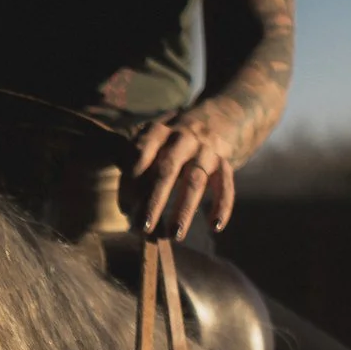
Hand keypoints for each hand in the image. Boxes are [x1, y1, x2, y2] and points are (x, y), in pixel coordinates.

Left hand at [130, 116, 238, 235]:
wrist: (220, 114)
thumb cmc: (173, 138)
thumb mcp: (151, 137)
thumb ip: (133, 163)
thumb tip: (126, 209)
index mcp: (158, 132)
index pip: (140, 155)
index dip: (131, 183)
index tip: (125, 210)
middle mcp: (182, 138)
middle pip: (167, 170)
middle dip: (154, 201)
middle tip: (144, 228)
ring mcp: (205, 150)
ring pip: (195, 181)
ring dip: (185, 210)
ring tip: (175, 235)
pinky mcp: (224, 161)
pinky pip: (225, 184)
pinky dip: (222, 205)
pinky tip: (215, 227)